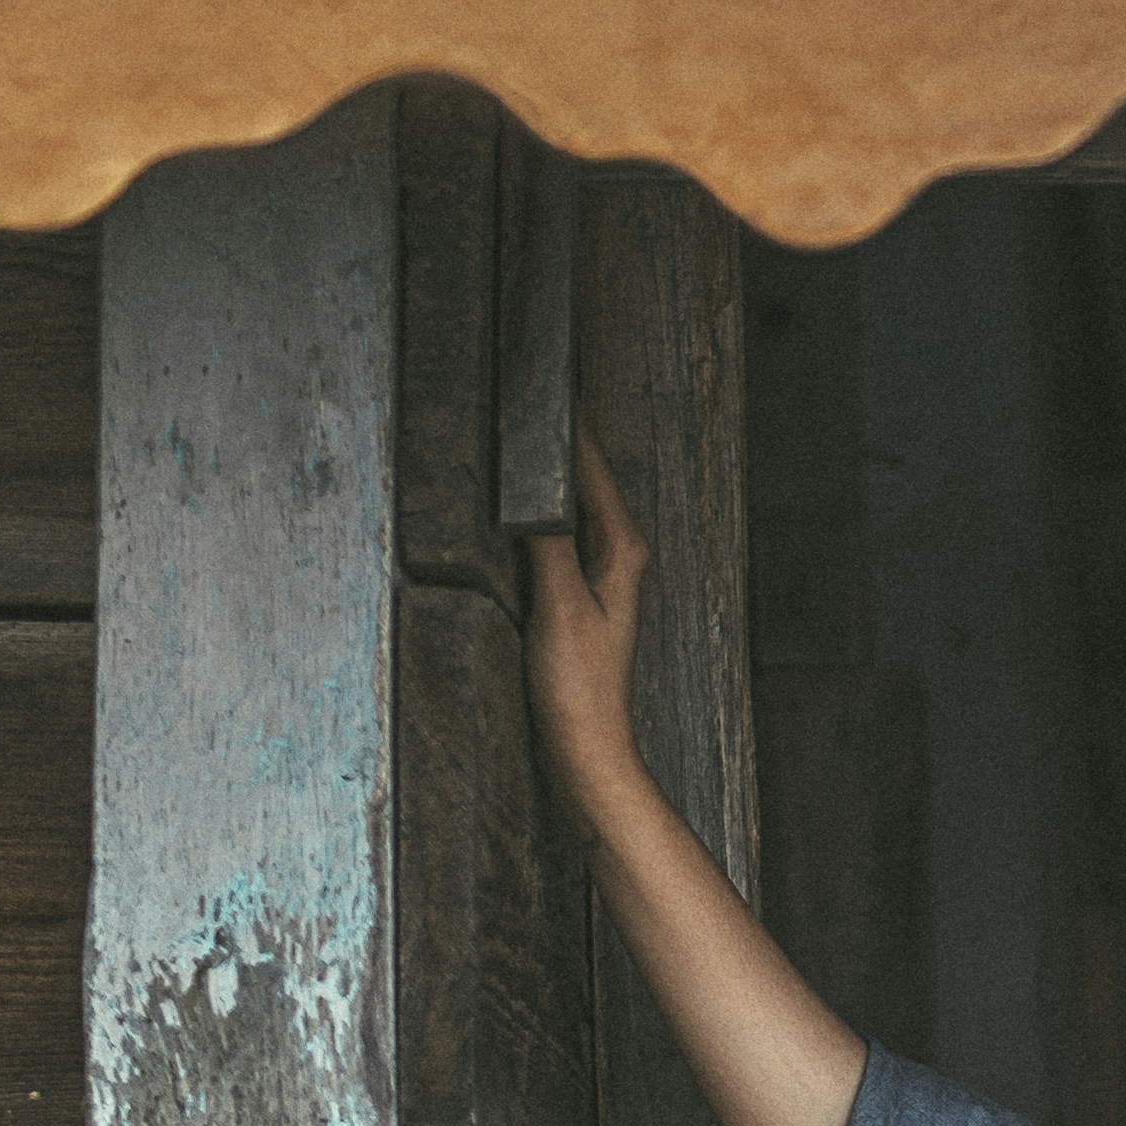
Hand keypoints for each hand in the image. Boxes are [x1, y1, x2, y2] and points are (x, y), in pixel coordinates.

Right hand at [523, 423, 651, 822]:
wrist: (586, 751)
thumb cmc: (580, 691)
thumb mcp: (559, 605)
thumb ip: (548, 539)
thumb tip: (532, 481)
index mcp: (622, 548)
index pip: (589, 462)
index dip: (561, 418)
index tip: (535, 374)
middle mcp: (616, 554)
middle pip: (578, 475)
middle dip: (547, 434)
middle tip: (510, 385)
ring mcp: (596, 573)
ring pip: (563, 500)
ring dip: (535, 469)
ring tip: (502, 425)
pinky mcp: (574, 591)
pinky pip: (550, 529)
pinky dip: (528, 506)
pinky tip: (503, 497)